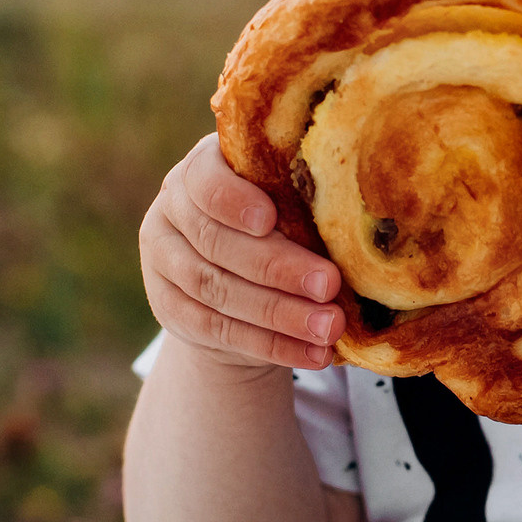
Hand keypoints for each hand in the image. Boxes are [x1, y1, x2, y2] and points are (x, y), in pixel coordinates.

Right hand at [139, 134, 344, 372]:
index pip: (205, 179)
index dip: (234, 200)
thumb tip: (361, 220)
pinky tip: (313, 354)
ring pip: (217, 290)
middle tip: (329, 285)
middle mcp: (171, 209)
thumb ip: (300, 200)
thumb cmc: (276, 221)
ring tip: (329, 328)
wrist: (232, 278)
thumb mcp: (284, 199)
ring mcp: (161, 261)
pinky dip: (271, 345)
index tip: (271, 219)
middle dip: (277, 267)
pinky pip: (218, 330)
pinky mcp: (168, 307)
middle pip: (217, 242)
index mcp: (199, 168)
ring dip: (279, 314)